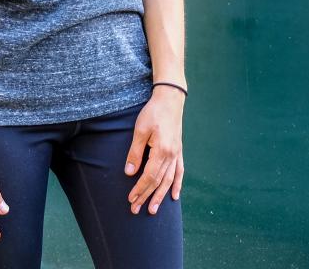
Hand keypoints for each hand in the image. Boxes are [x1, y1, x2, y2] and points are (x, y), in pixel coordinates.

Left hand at [124, 86, 184, 214]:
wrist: (170, 99)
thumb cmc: (153, 113)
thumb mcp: (140, 130)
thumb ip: (135, 153)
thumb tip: (129, 173)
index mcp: (161, 151)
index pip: (149, 176)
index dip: (139, 189)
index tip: (131, 199)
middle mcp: (171, 155)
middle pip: (158, 181)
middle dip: (147, 196)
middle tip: (136, 209)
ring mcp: (176, 153)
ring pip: (169, 180)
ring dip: (161, 195)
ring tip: (154, 209)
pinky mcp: (178, 150)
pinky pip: (179, 171)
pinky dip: (177, 184)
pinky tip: (174, 195)